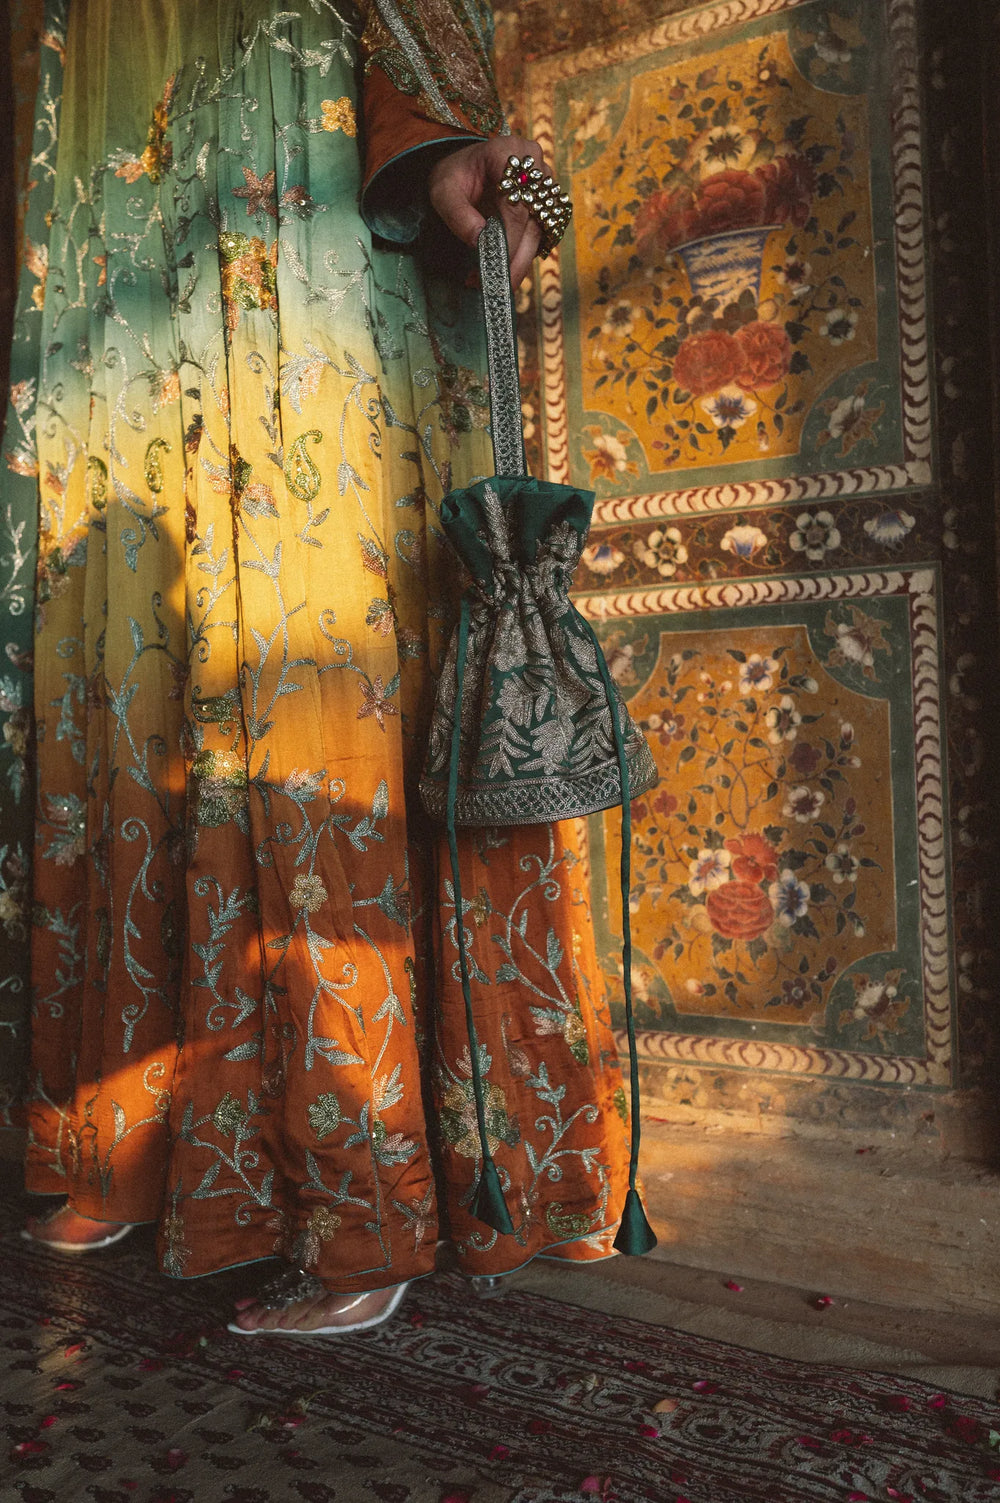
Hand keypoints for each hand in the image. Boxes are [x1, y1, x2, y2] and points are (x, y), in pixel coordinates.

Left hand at [428, 135, 550, 287]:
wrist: (464, 168)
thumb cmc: (453, 176)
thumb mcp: (443, 192)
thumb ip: (459, 215)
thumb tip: (480, 242)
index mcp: (507, 152)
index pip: (516, 204)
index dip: (510, 239)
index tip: (497, 265)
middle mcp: (532, 163)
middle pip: (534, 220)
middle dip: (517, 257)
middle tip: (499, 286)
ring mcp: (543, 181)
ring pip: (541, 230)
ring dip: (522, 261)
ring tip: (499, 283)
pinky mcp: (546, 200)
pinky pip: (540, 233)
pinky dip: (524, 255)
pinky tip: (506, 271)